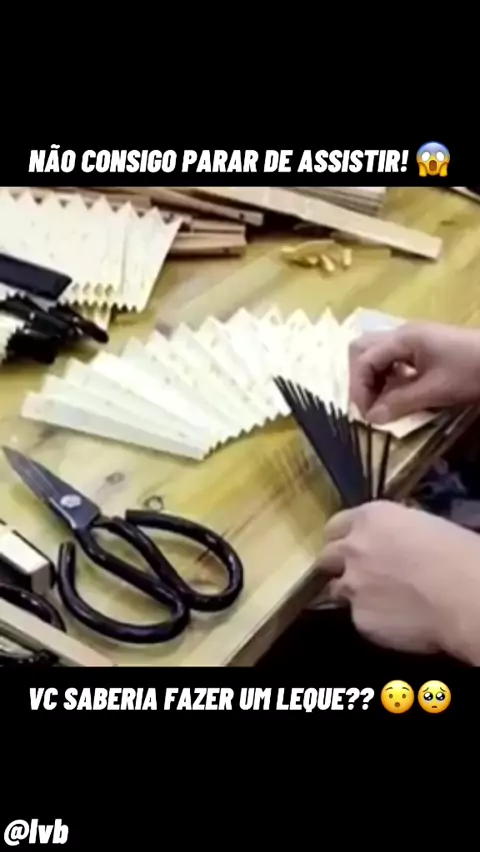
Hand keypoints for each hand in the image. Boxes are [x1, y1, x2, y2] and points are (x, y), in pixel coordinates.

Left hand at [318, 501, 479, 662]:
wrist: (464, 596)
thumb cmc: (458, 555)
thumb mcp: (422, 524)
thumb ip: (393, 531)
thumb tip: (391, 538)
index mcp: (370, 518)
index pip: (336, 525)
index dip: (342, 537)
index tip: (349, 545)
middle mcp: (352, 548)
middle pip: (326, 556)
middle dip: (335, 565)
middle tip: (357, 574)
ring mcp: (352, 585)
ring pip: (336, 590)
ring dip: (351, 593)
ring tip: (379, 601)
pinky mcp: (359, 618)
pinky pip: (359, 618)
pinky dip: (372, 619)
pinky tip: (396, 620)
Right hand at [349, 322, 479, 422]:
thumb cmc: (472, 371)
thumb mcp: (435, 391)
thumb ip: (400, 403)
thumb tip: (372, 418)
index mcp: (403, 338)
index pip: (364, 360)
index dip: (359, 388)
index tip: (367, 415)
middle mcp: (403, 333)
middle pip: (363, 349)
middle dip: (360, 378)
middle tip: (368, 404)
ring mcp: (414, 338)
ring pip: (378, 353)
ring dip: (374, 378)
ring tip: (382, 402)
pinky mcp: (425, 347)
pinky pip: (394, 358)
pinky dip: (389, 376)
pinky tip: (399, 393)